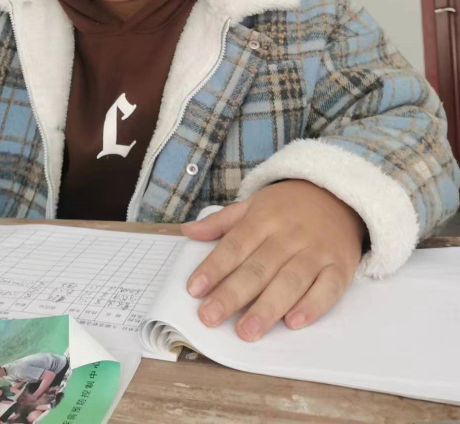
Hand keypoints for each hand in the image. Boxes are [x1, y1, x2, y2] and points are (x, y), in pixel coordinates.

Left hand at [182, 179, 365, 340]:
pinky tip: (293, 322)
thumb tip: (188, 231)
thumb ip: (221, 221)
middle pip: (258, 267)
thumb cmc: (288, 206)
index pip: (235, 245)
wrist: (338, 195)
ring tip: (246, 331)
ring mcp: (316, 251)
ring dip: (267, 308)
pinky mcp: (340, 267)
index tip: (194, 289)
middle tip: (210, 317)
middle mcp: (289, 235)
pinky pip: (327, 288)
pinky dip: (312, 306)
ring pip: (290, 281)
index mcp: (264, 218)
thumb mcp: (254, 204)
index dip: (214, 267)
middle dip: (232, 294)